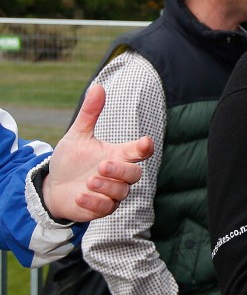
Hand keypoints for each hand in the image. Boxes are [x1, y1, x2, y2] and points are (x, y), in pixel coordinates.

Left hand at [41, 85, 154, 221]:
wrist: (53, 187)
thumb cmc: (70, 161)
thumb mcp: (77, 136)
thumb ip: (90, 114)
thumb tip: (97, 86)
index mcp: (118, 155)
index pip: (139, 152)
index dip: (144, 147)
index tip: (145, 143)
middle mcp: (119, 175)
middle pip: (135, 174)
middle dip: (120, 170)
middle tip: (102, 166)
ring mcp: (112, 193)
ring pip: (122, 192)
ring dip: (106, 186)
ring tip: (88, 181)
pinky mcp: (101, 208)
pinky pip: (106, 207)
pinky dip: (94, 201)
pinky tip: (80, 195)